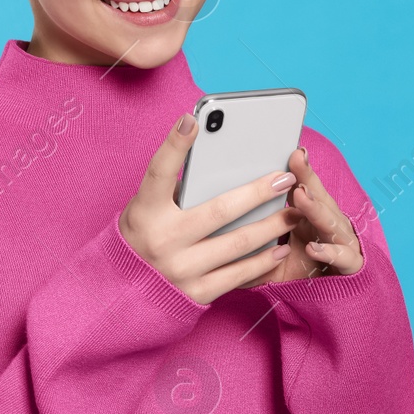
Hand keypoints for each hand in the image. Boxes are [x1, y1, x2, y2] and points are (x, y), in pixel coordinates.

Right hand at [118, 111, 303, 304]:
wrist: (122, 294)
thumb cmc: (144, 238)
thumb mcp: (146, 211)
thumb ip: (176, 192)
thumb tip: (224, 166)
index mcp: (145, 212)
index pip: (159, 172)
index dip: (175, 145)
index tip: (193, 119)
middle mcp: (162, 240)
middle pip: (219, 210)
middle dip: (258, 193)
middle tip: (285, 179)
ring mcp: (180, 270)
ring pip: (237, 243)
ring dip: (271, 226)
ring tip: (292, 212)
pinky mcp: (195, 294)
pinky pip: (237, 275)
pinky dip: (262, 261)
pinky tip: (278, 248)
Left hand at [237, 145, 362, 288]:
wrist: (336, 297)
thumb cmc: (302, 272)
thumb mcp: (272, 260)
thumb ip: (251, 249)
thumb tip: (216, 238)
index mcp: (311, 219)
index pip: (306, 189)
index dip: (299, 171)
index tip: (289, 151)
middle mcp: (329, 225)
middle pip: (320, 198)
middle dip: (308, 178)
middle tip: (295, 160)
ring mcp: (343, 242)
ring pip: (332, 222)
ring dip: (316, 209)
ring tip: (301, 197)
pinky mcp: (351, 264)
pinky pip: (343, 257)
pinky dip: (329, 252)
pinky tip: (312, 248)